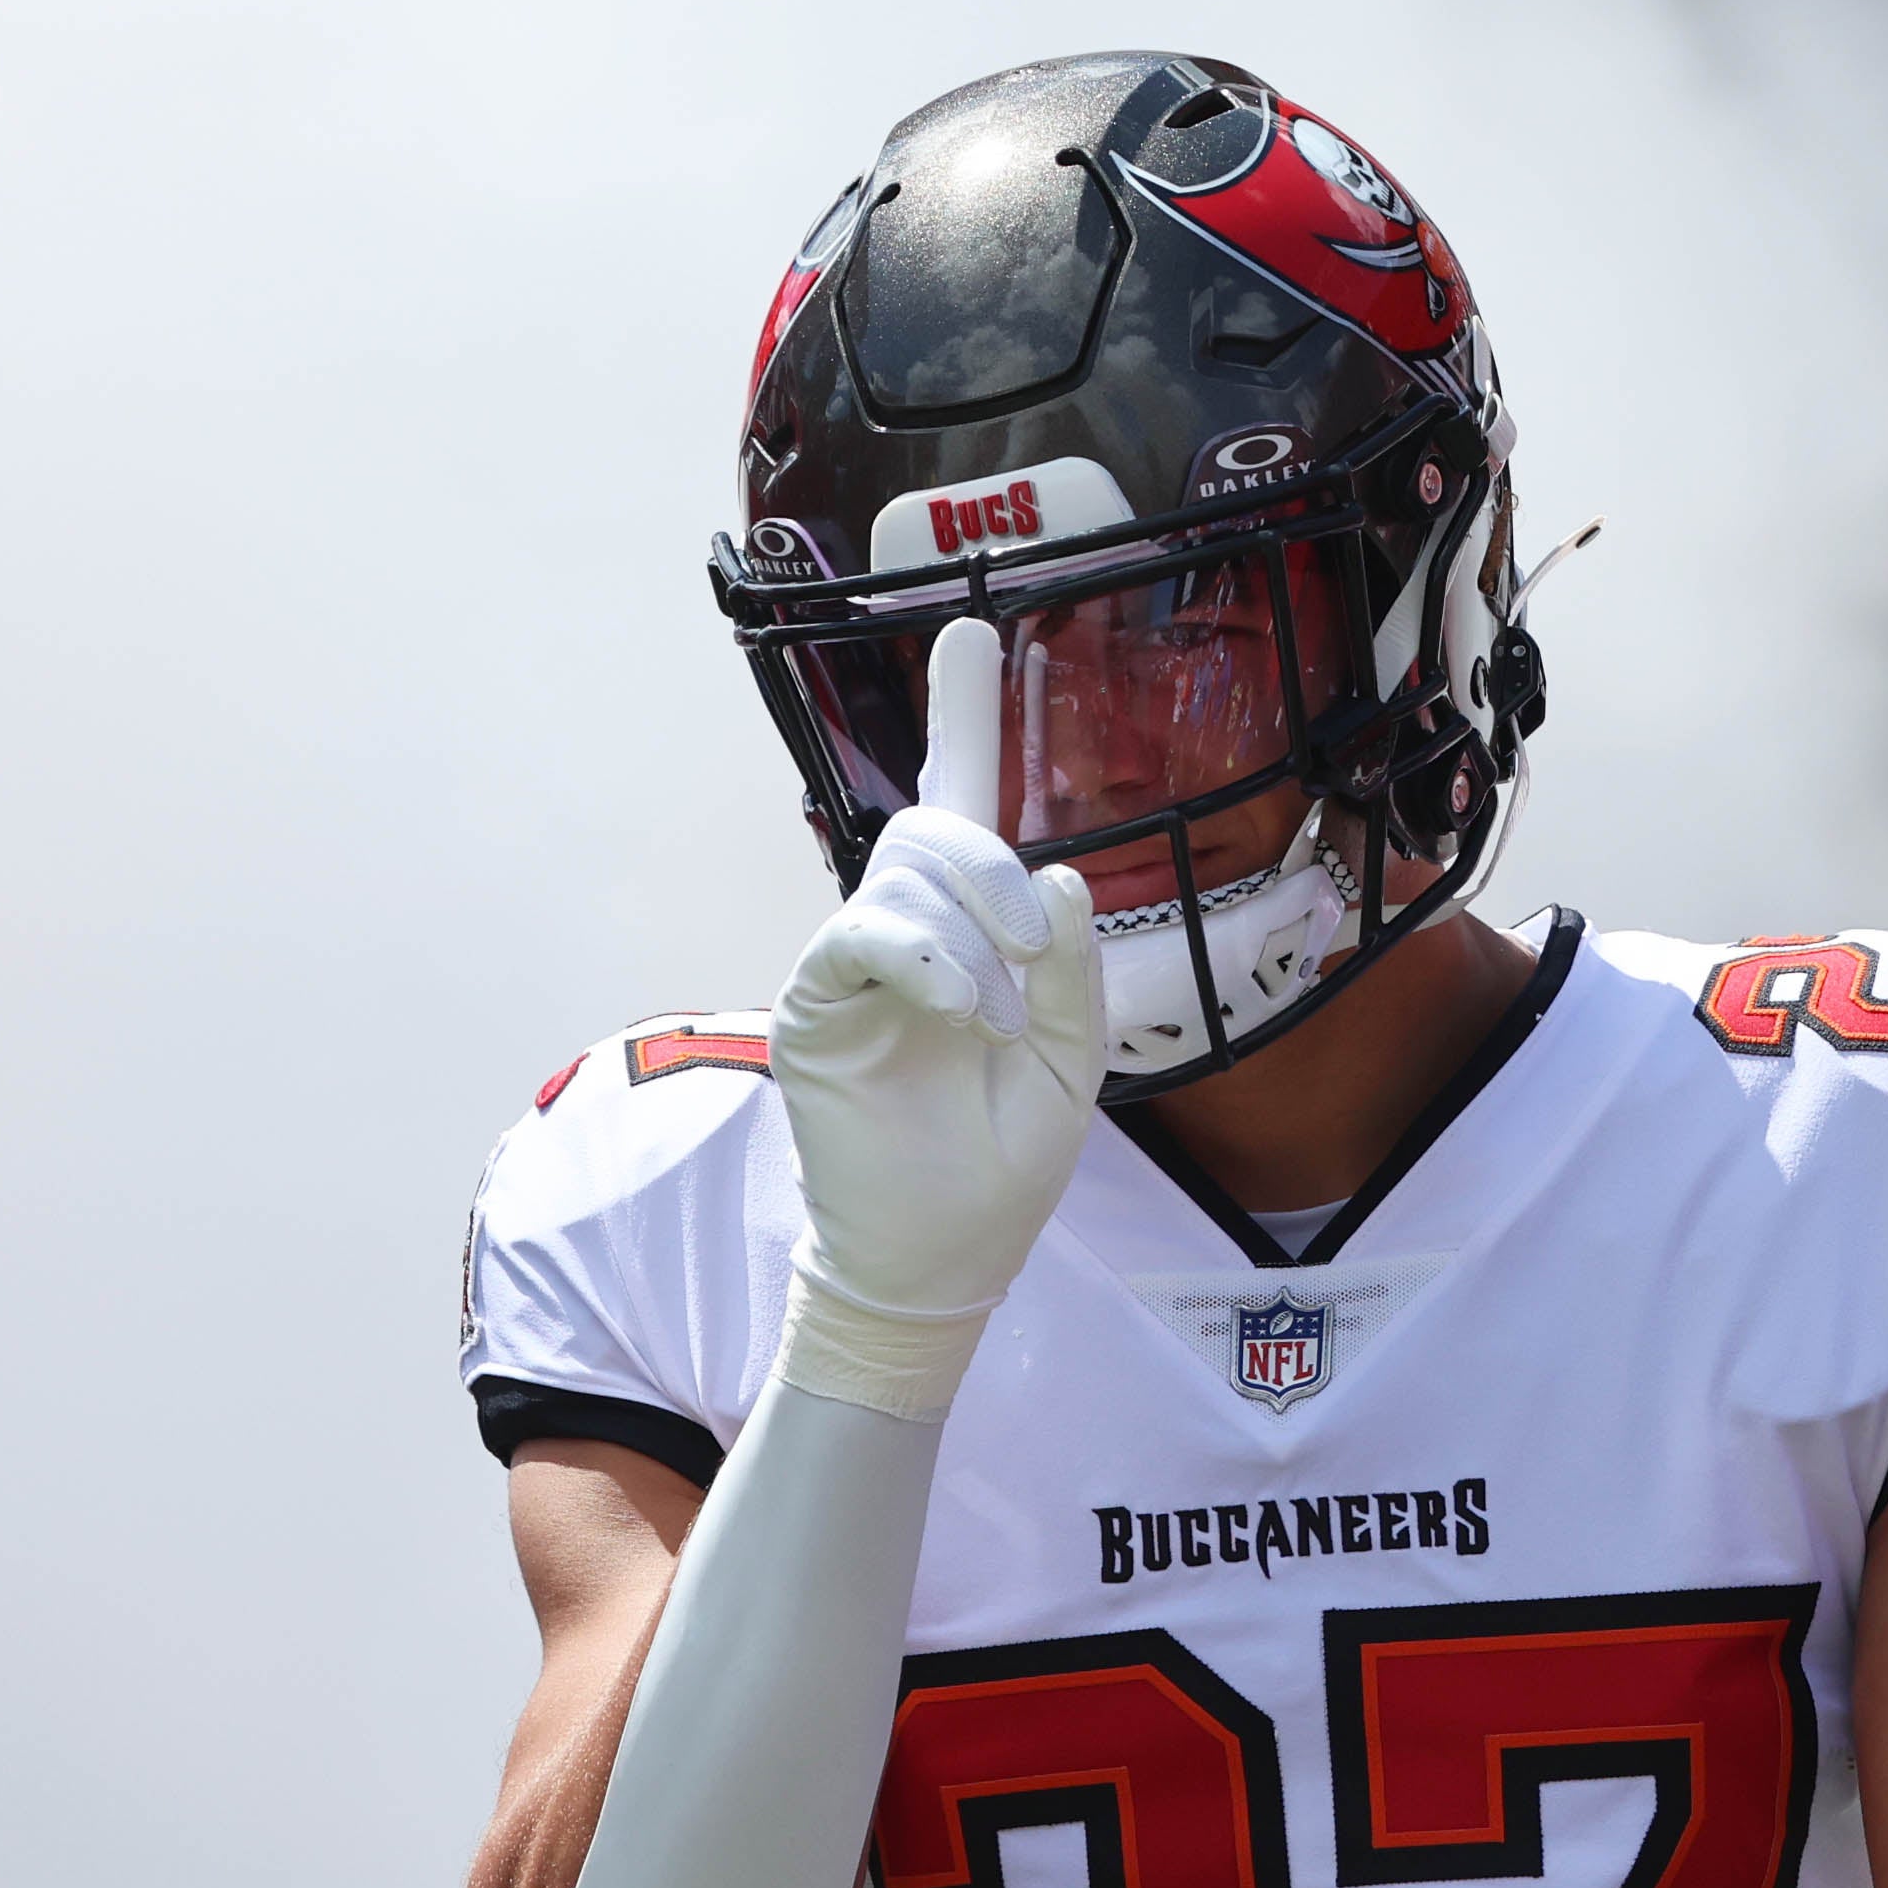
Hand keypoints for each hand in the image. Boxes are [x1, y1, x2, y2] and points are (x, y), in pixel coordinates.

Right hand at [768, 617, 1108, 1410]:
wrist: (940, 1257)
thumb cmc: (1000, 1166)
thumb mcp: (1074, 1062)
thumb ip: (1074, 968)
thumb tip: (1061, 873)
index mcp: (973, 938)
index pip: (963, 808)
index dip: (965, 719)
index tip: (975, 630)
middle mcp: (907, 935)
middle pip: (936, 828)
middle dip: (993, 868)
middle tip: (1036, 946)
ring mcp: (853, 965)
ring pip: (905, 876)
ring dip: (973, 939)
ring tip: (996, 1024)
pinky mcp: (814, 1002)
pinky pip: (862, 934)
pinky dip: (925, 961)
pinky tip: (960, 1011)